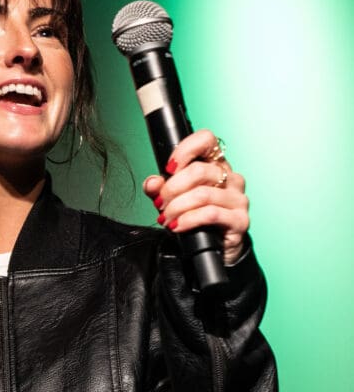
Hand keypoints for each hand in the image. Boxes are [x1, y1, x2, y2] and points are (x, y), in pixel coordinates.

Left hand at [142, 129, 249, 265]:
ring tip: (166, 219)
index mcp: (216, 166)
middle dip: (172, 189)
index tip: (168, 169)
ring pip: (203, 194)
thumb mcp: (172, 202)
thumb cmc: (196, 222)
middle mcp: (231, 178)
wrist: (212, 251)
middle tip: (160, 204)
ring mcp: (238, 199)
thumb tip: (152, 183)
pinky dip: (188, 220)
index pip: (207, 140)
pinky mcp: (239, 220)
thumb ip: (160, 190)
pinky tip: (177, 226)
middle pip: (199, 171)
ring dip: (177, 208)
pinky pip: (210, 214)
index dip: (185, 150)